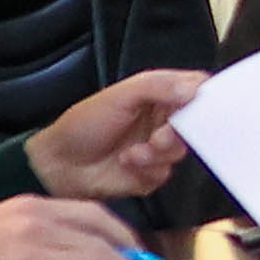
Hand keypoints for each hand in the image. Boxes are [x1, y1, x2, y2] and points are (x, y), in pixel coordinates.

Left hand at [25, 68, 202, 203]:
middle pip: (193, 125)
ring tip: (134, 152)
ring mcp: (155, 148)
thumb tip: (194, 89)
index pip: (193, 90)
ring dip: (158, 153)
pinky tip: (126, 163)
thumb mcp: (119, 96)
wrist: (58, 164)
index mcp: (156, 96)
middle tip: (159, 135)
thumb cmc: (83, 124)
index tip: (197, 106)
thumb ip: (158, 86)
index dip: (201, 98)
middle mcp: (159, 121)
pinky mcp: (149, 174)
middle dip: (176, 133)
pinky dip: (147, 170)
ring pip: (179, 152)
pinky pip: (165, 173)